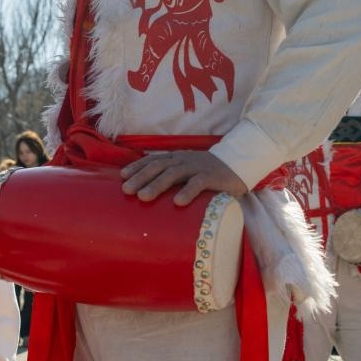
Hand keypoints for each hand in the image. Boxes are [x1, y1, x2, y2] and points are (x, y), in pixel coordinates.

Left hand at [121, 150, 247, 205]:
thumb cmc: (207, 173)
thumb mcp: (187, 172)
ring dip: (157, 185)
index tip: (122, 176)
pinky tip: (177, 202)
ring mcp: (197, 167)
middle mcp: (183, 160)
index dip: (137, 166)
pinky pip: (198, 183)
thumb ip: (172, 179)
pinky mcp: (212, 176)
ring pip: (173, 174)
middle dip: (140, 177)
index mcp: (176, 158)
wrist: (238, 165)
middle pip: (158, 166)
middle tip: (126, 190)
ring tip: (143, 197)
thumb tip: (148, 193)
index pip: (153, 160)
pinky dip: (187, 191)